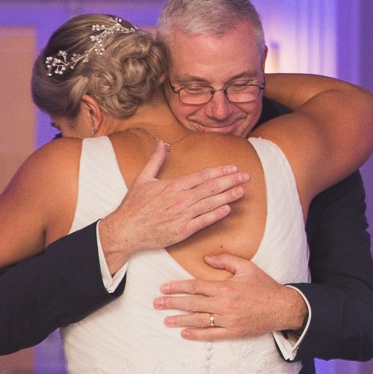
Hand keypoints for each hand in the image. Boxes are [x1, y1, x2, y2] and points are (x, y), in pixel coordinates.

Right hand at [98, 142, 249, 272]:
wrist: (126, 230)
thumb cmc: (134, 206)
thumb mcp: (143, 179)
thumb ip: (156, 161)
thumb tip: (161, 143)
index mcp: (173, 185)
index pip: (202, 175)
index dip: (220, 171)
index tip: (233, 168)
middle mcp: (180, 199)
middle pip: (211, 187)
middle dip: (231, 181)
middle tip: (246, 176)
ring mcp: (183, 215)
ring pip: (211, 203)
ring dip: (228, 196)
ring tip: (242, 191)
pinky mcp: (183, 230)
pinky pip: (204, 221)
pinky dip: (217, 215)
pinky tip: (228, 209)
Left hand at [155, 254, 308, 340]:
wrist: (282, 307)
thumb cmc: (264, 286)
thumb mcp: (247, 267)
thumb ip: (226, 260)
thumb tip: (206, 258)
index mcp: (225, 287)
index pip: (195, 286)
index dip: (178, 287)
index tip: (164, 288)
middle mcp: (224, 304)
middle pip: (192, 304)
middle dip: (172, 303)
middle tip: (157, 304)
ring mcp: (228, 320)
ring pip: (199, 320)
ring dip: (180, 320)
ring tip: (166, 320)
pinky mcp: (234, 332)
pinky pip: (212, 334)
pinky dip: (197, 335)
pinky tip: (184, 333)